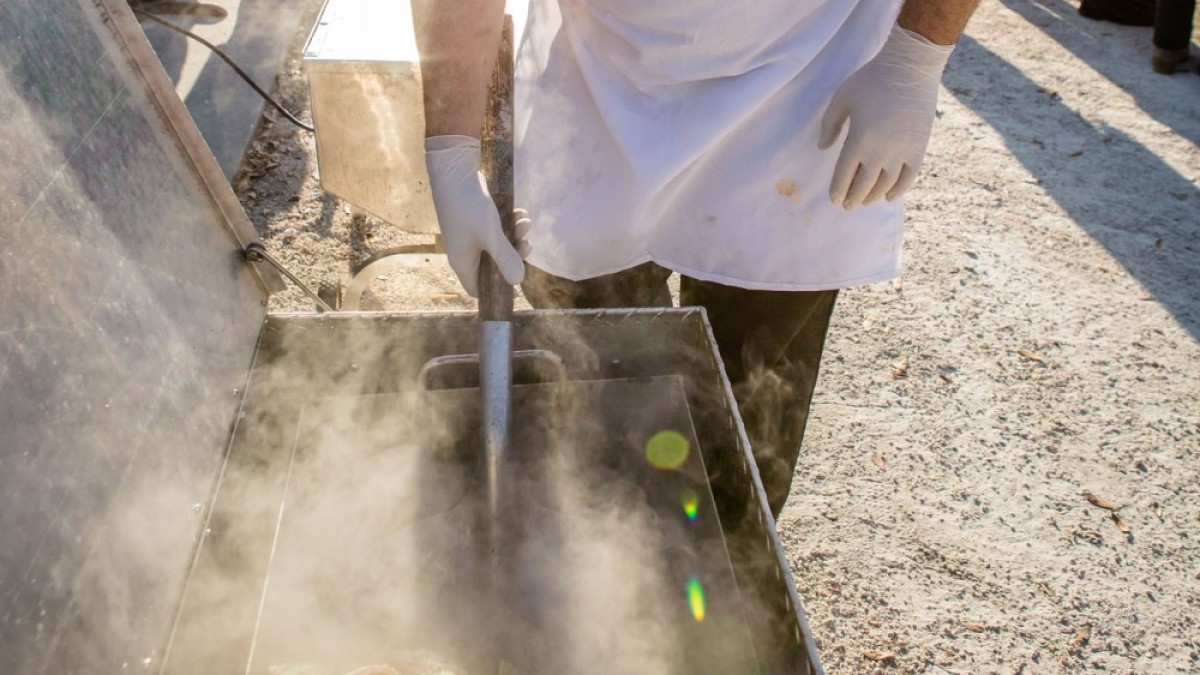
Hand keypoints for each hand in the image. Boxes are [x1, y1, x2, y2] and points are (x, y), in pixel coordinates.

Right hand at [425, 135, 529, 296]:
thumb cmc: (468, 206)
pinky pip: (497, 229)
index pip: (478, 289)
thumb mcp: (491, 235)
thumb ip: (505, 258)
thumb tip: (518, 281)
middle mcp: (465, 251)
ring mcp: (471, 235)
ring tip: (525, 221)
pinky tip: (520, 212)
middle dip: (514, 255)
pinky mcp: (476, 219)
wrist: (454, 170)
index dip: (497, 290)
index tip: (517, 282)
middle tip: (527, 244)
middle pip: (495, 265)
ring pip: (499, 245)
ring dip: (515, 235)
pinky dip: (510, 222)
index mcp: (463, 262)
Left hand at [818, 24, 953, 209]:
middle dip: (853, 198)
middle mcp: (880, 152)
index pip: (844, 175)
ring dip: (872, 196)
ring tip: (865, 201)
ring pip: (885, 185)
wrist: (910, 67)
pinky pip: (908, 177)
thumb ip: (829, 125)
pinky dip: (898, 191)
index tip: (834, 199)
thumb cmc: (871, 79)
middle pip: (864, 185)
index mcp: (858, 140)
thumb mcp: (841, 98)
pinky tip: (888, 197)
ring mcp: (901, 152)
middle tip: (847, 205)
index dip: (838, 190)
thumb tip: (822, 148)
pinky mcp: (919, 148)